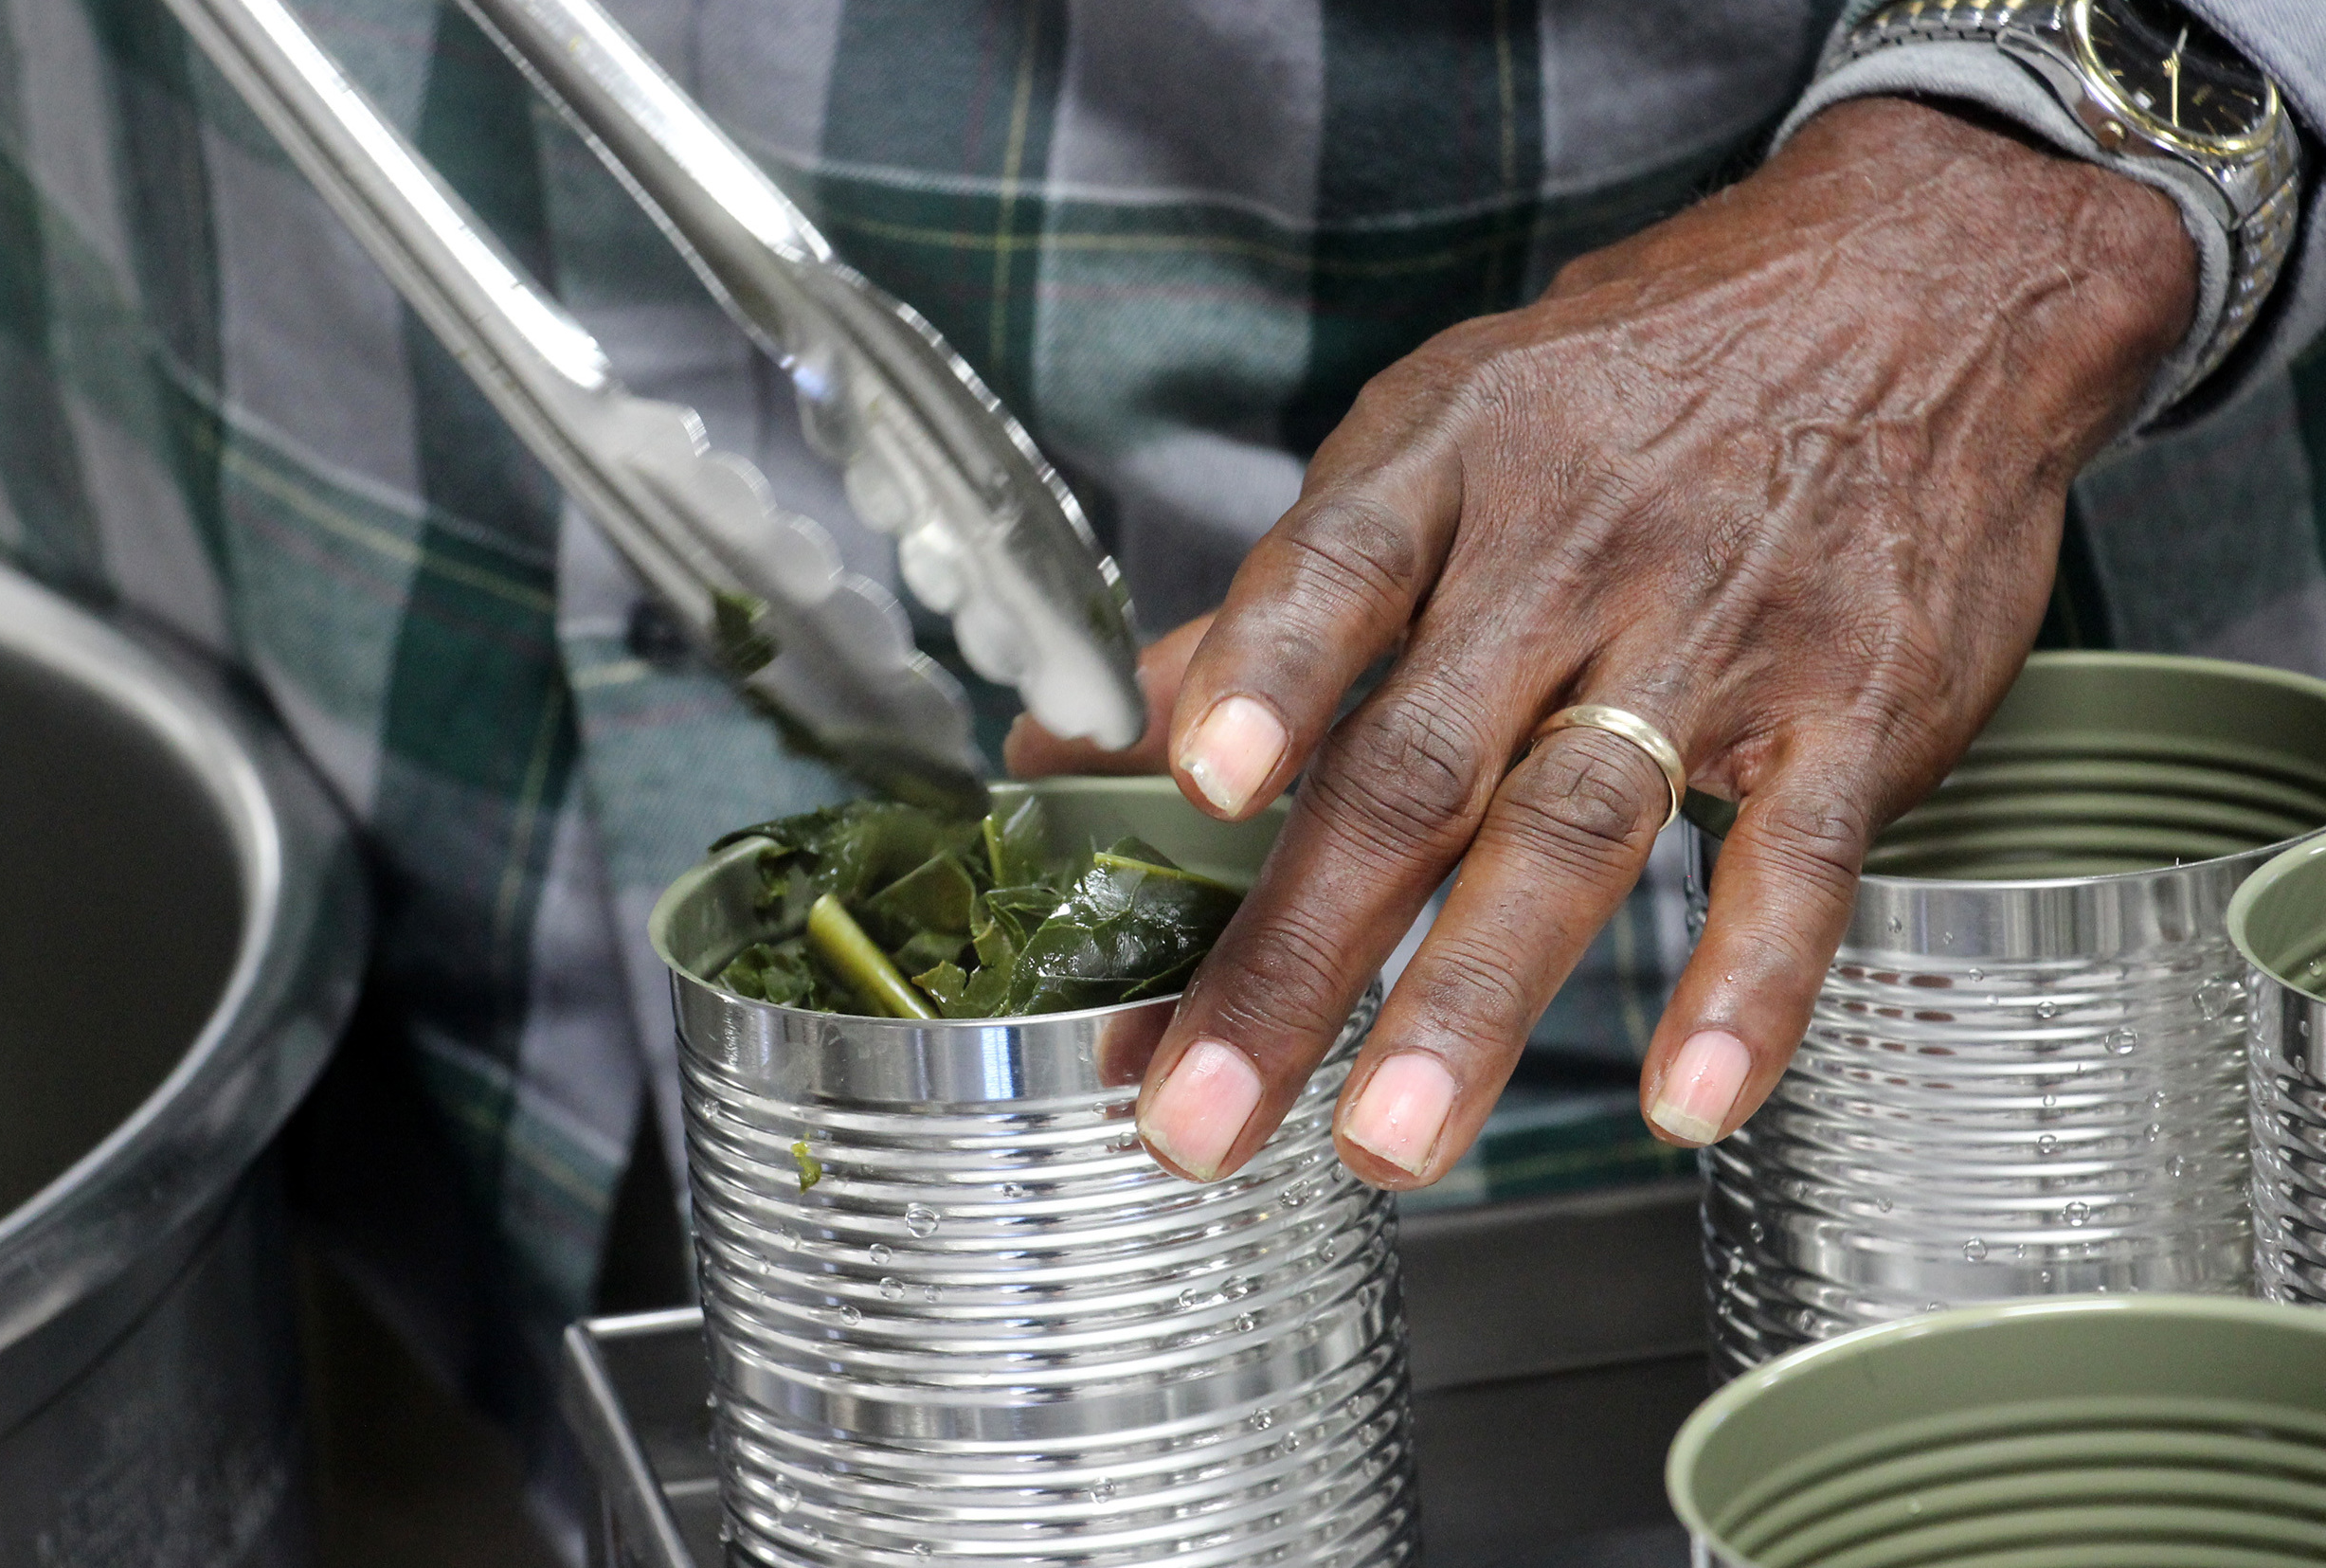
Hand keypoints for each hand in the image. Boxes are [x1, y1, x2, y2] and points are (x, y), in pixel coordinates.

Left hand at [1013, 97, 2194, 1186]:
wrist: (1921, 280)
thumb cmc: (1635, 385)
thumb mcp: (1443, 436)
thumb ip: (1273, 609)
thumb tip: (1080, 747)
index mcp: (1448, 468)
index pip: (1338, 567)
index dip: (1259, 673)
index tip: (1195, 781)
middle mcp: (1572, 552)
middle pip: (1416, 764)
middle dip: (1299, 949)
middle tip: (1202, 1106)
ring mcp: (1720, 632)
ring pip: (1577, 829)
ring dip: (1474, 999)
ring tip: (1390, 1140)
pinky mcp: (1857, 706)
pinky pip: (1799, 860)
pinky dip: (1745, 985)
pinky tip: (1692, 1102)